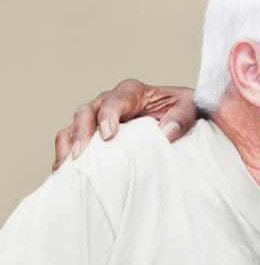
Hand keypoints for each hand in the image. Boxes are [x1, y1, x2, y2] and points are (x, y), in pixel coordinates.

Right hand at [54, 80, 197, 170]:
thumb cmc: (182, 108)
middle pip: (86, 112)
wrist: (180, 116)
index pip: (113, 101)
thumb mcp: (189, 108)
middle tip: (80, 154)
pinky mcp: (95, 133)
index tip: (108, 136)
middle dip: (81, 132)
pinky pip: (72, 139)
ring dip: (68, 145)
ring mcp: (99, 117)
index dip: (107, 117)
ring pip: (74, 125)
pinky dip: (66, 154)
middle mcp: (109, 101)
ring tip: (66, 167)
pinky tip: (65, 172)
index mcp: (132, 92)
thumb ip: (180, 118)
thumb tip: (165, 133)